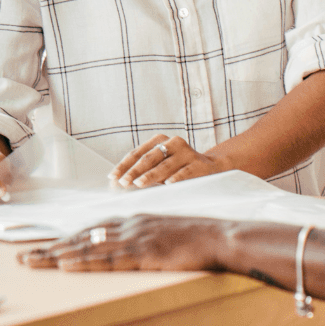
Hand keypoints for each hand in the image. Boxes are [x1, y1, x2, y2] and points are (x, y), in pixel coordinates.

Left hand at [17, 215, 226, 271]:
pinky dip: (84, 261)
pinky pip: (107, 259)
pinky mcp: (143, 253)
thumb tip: (123, 248)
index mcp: (132, 220)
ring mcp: (134, 238)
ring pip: (87, 248)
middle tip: (23, 257)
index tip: (44, 249)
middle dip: (50, 249)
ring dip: (56, 255)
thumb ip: (142, 237)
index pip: (90, 231)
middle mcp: (128, 225)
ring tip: (31, 262)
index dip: (65, 241)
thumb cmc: (196, 238)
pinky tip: (65, 265)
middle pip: (81, 238)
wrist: (220, 236)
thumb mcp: (164, 233)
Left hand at [109, 135, 227, 188]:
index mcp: (159, 141)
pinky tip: (168, 184)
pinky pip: (185, 172)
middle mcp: (173, 143)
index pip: (137, 153)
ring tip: (139, 184)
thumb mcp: (160, 167)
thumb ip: (142, 172)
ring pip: (165, 165)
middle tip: (123, 183)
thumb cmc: (178, 169)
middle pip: (149, 158)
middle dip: (134, 171)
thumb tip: (118, 183)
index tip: (112, 178)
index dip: (124, 165)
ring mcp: (187, 153)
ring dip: (151, 175)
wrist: (212, 168)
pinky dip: (176, 178)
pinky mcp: (199, 164)